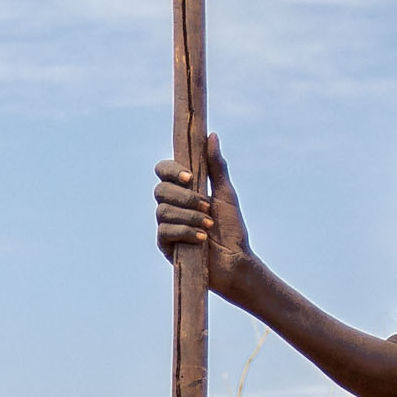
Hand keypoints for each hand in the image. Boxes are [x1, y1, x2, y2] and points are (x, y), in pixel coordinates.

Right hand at [154, 133, 254, 290]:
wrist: (235, 261)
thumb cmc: (232, 229)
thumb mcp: (226, 194)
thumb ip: (217, 167)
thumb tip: (211, 135)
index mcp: (182, 190)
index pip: (163, 171)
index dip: (171, 170)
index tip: (190, 176)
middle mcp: (171, 206)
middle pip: (160, 190)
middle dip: (185, 197)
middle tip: (206, 205)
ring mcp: (166, 225)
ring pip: (163, 211)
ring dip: (189, 216)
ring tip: (209, 224)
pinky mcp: (165, 245)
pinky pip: (165, 231)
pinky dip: (186, 232)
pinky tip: (202, 238)